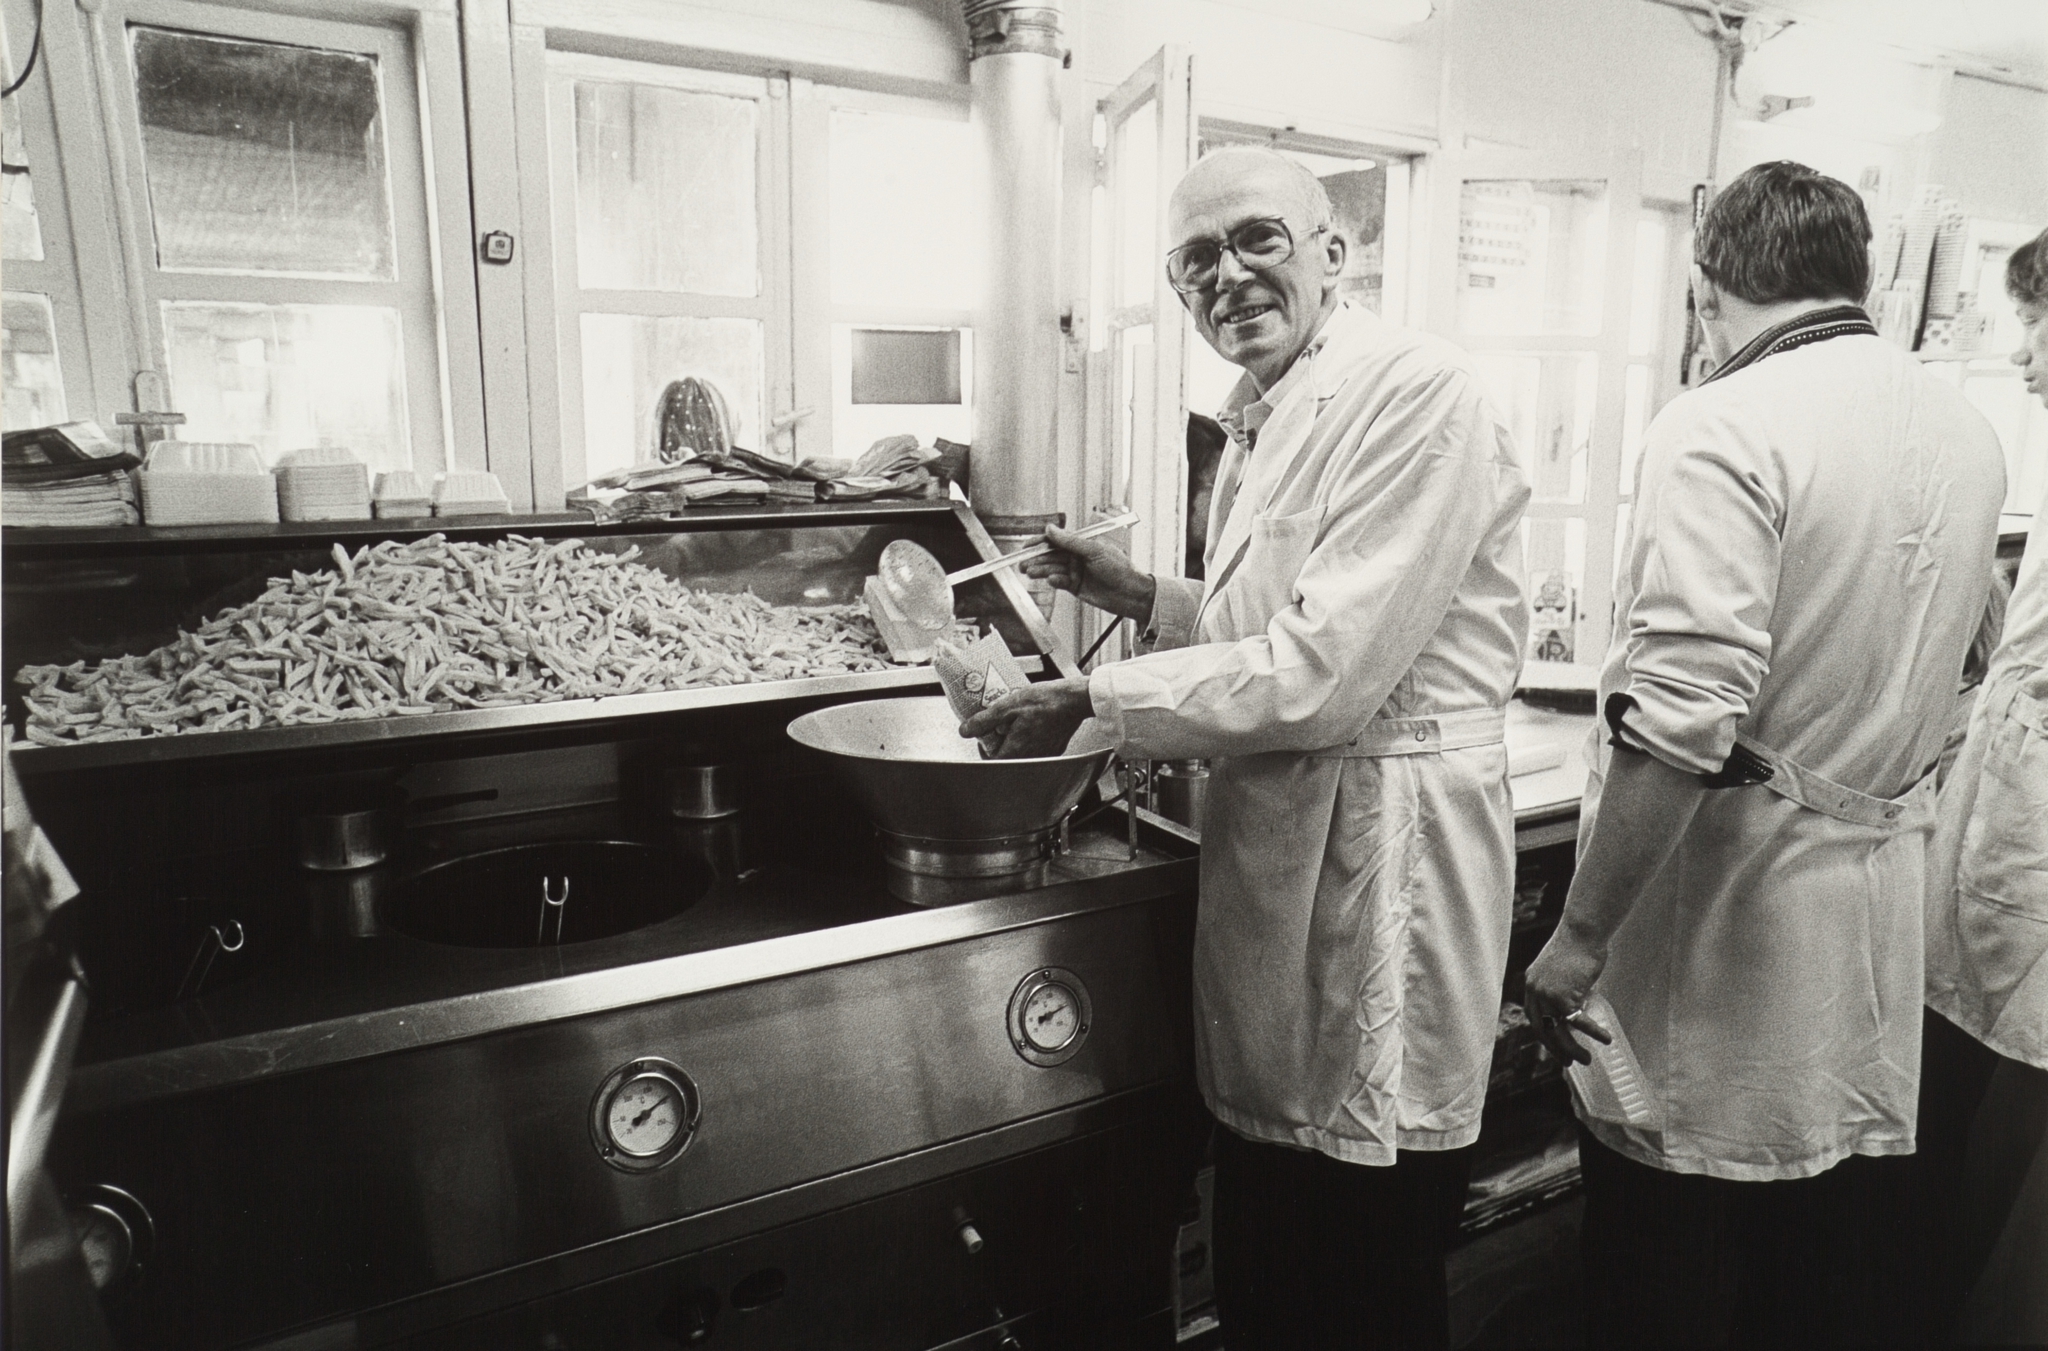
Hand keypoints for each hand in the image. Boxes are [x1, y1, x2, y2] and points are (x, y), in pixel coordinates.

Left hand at [959, 678, 1093, 758]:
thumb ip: (984, 720)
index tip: (983, 734)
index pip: (991, 762)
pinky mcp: (1053, 751)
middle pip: (1005, 758)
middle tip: (999, 722)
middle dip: (999, 741)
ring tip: (1015, 720)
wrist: (1074, 700)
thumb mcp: (1007, 705)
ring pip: (1019, 753)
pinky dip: (1028, 739)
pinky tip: (1031, 722)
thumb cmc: (1044, 701)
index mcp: (1016, 751)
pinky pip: (1034, 749)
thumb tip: (965, 731)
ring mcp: (1043, 756)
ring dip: (1013, 740)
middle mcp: (1030, 759)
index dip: (983, 748)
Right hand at [1021, 524, 1156, 623]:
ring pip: (1052, 569)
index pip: (1055, 540)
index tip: (1025, 546)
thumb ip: (1070, 541)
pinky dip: (1055, 581)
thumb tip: (1050, 529)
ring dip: (1041, 570)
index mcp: (1081, 544)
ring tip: (1030, 572)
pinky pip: (1060, 582)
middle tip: (1021, 563)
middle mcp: (1076, 556)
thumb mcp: (1094, 551)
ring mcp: (1074, 571)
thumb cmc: (1118, 568)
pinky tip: (1053, 580)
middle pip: (1050, 556)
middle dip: (1035, 559)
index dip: (1039, 543)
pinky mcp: (1075, 587)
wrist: (1130, 593)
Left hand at [1523, 923, 1614, 1065]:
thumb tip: (1576, 1005)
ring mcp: (1547, 995)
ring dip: (1572, 1049)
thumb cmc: (1577, 946)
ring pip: (1559, 1031)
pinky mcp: (1563, 996)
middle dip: (1556, 1049)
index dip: (1543, 1034)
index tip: (1553, 1047)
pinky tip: (1605, 1039)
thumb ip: (1562, 987)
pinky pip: (1579, 1021)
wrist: (1582, 931)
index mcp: (1531, 985)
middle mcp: (1534, 992)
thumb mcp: (1562, 970)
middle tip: (1568, 1063)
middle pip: (1543, 1030)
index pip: (1533, 1017)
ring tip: (1585, 1060)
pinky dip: (1593, 1032)